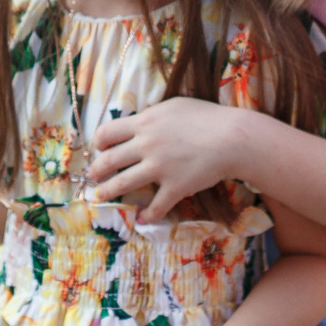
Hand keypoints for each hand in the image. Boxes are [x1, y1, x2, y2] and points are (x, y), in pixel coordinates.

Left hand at [89, 98, 239, 221]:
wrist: (232, 138)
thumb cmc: (207, 117)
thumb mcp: (174, 106)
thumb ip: (153, 115)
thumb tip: (141, 119)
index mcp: (144, 123)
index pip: (107, 132)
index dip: (98, 142)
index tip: (98, 149)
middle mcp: (146, 145)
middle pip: (109, 160)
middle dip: (97, 170)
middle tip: (93, 176)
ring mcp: (159, 168)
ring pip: (122, 184)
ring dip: (108, 192)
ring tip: (101, 196)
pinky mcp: (174, 187)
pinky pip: (155, 206)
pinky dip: (146, 215)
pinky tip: (141, 219)